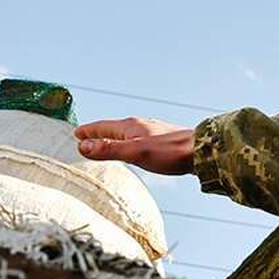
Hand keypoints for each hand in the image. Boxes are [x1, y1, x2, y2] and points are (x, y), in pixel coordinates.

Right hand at [74, 117, 194, 174]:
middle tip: (86, 136)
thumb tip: (82, 146)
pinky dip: (128, 142)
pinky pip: (138, 139)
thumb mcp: (135, 153)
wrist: (202, 151)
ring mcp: (153, 131)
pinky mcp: (163, 139)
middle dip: (99, 132)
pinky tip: (135, 148)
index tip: (76, 133)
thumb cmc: (169, 152)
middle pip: (114, 128)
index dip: (89, 131)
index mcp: (130, 126)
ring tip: (107, 142)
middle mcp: (141, 125)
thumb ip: (109, 150)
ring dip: (114, 137)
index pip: (103, 127)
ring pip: (127, 133)